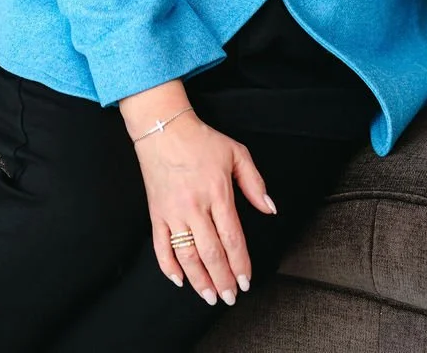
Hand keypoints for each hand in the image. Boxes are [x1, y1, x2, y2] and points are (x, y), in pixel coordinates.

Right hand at [133, 110, 276, 306]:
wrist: (163, 129)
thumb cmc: (201, 140)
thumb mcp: (236, 153)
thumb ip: (255, 183)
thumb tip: (270, 209)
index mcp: (218, 193)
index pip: (232, 238)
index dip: (240, 264)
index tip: (246, 281)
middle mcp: (195, 207)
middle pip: (211, 253)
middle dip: (222, 280)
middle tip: (230, 297)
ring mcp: (173, 212)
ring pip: (186, 255)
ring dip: (199, 280)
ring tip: (209, 296)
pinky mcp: (156, 214)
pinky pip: (160, 247)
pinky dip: (168, 267)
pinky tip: (179, 280)